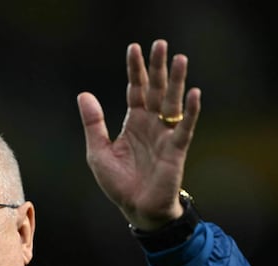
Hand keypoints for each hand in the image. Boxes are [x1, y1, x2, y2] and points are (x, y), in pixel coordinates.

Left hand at [77, 39, 200, 230]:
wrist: (137, 210)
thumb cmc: (119, 183)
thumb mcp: (98, 152)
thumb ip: (94, 124)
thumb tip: (84, 94)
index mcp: (134, 122)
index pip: (136, 89)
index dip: (135, 70)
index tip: (134, 48)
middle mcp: (152, 124)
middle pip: (156, 90)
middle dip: (158, 67)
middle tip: (160, 43)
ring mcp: (165, 135)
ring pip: (172, 103)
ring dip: (176, 81)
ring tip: (179, 59)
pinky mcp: (176, 150)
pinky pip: (185, 127)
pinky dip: (191, 111)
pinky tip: (194, 94)